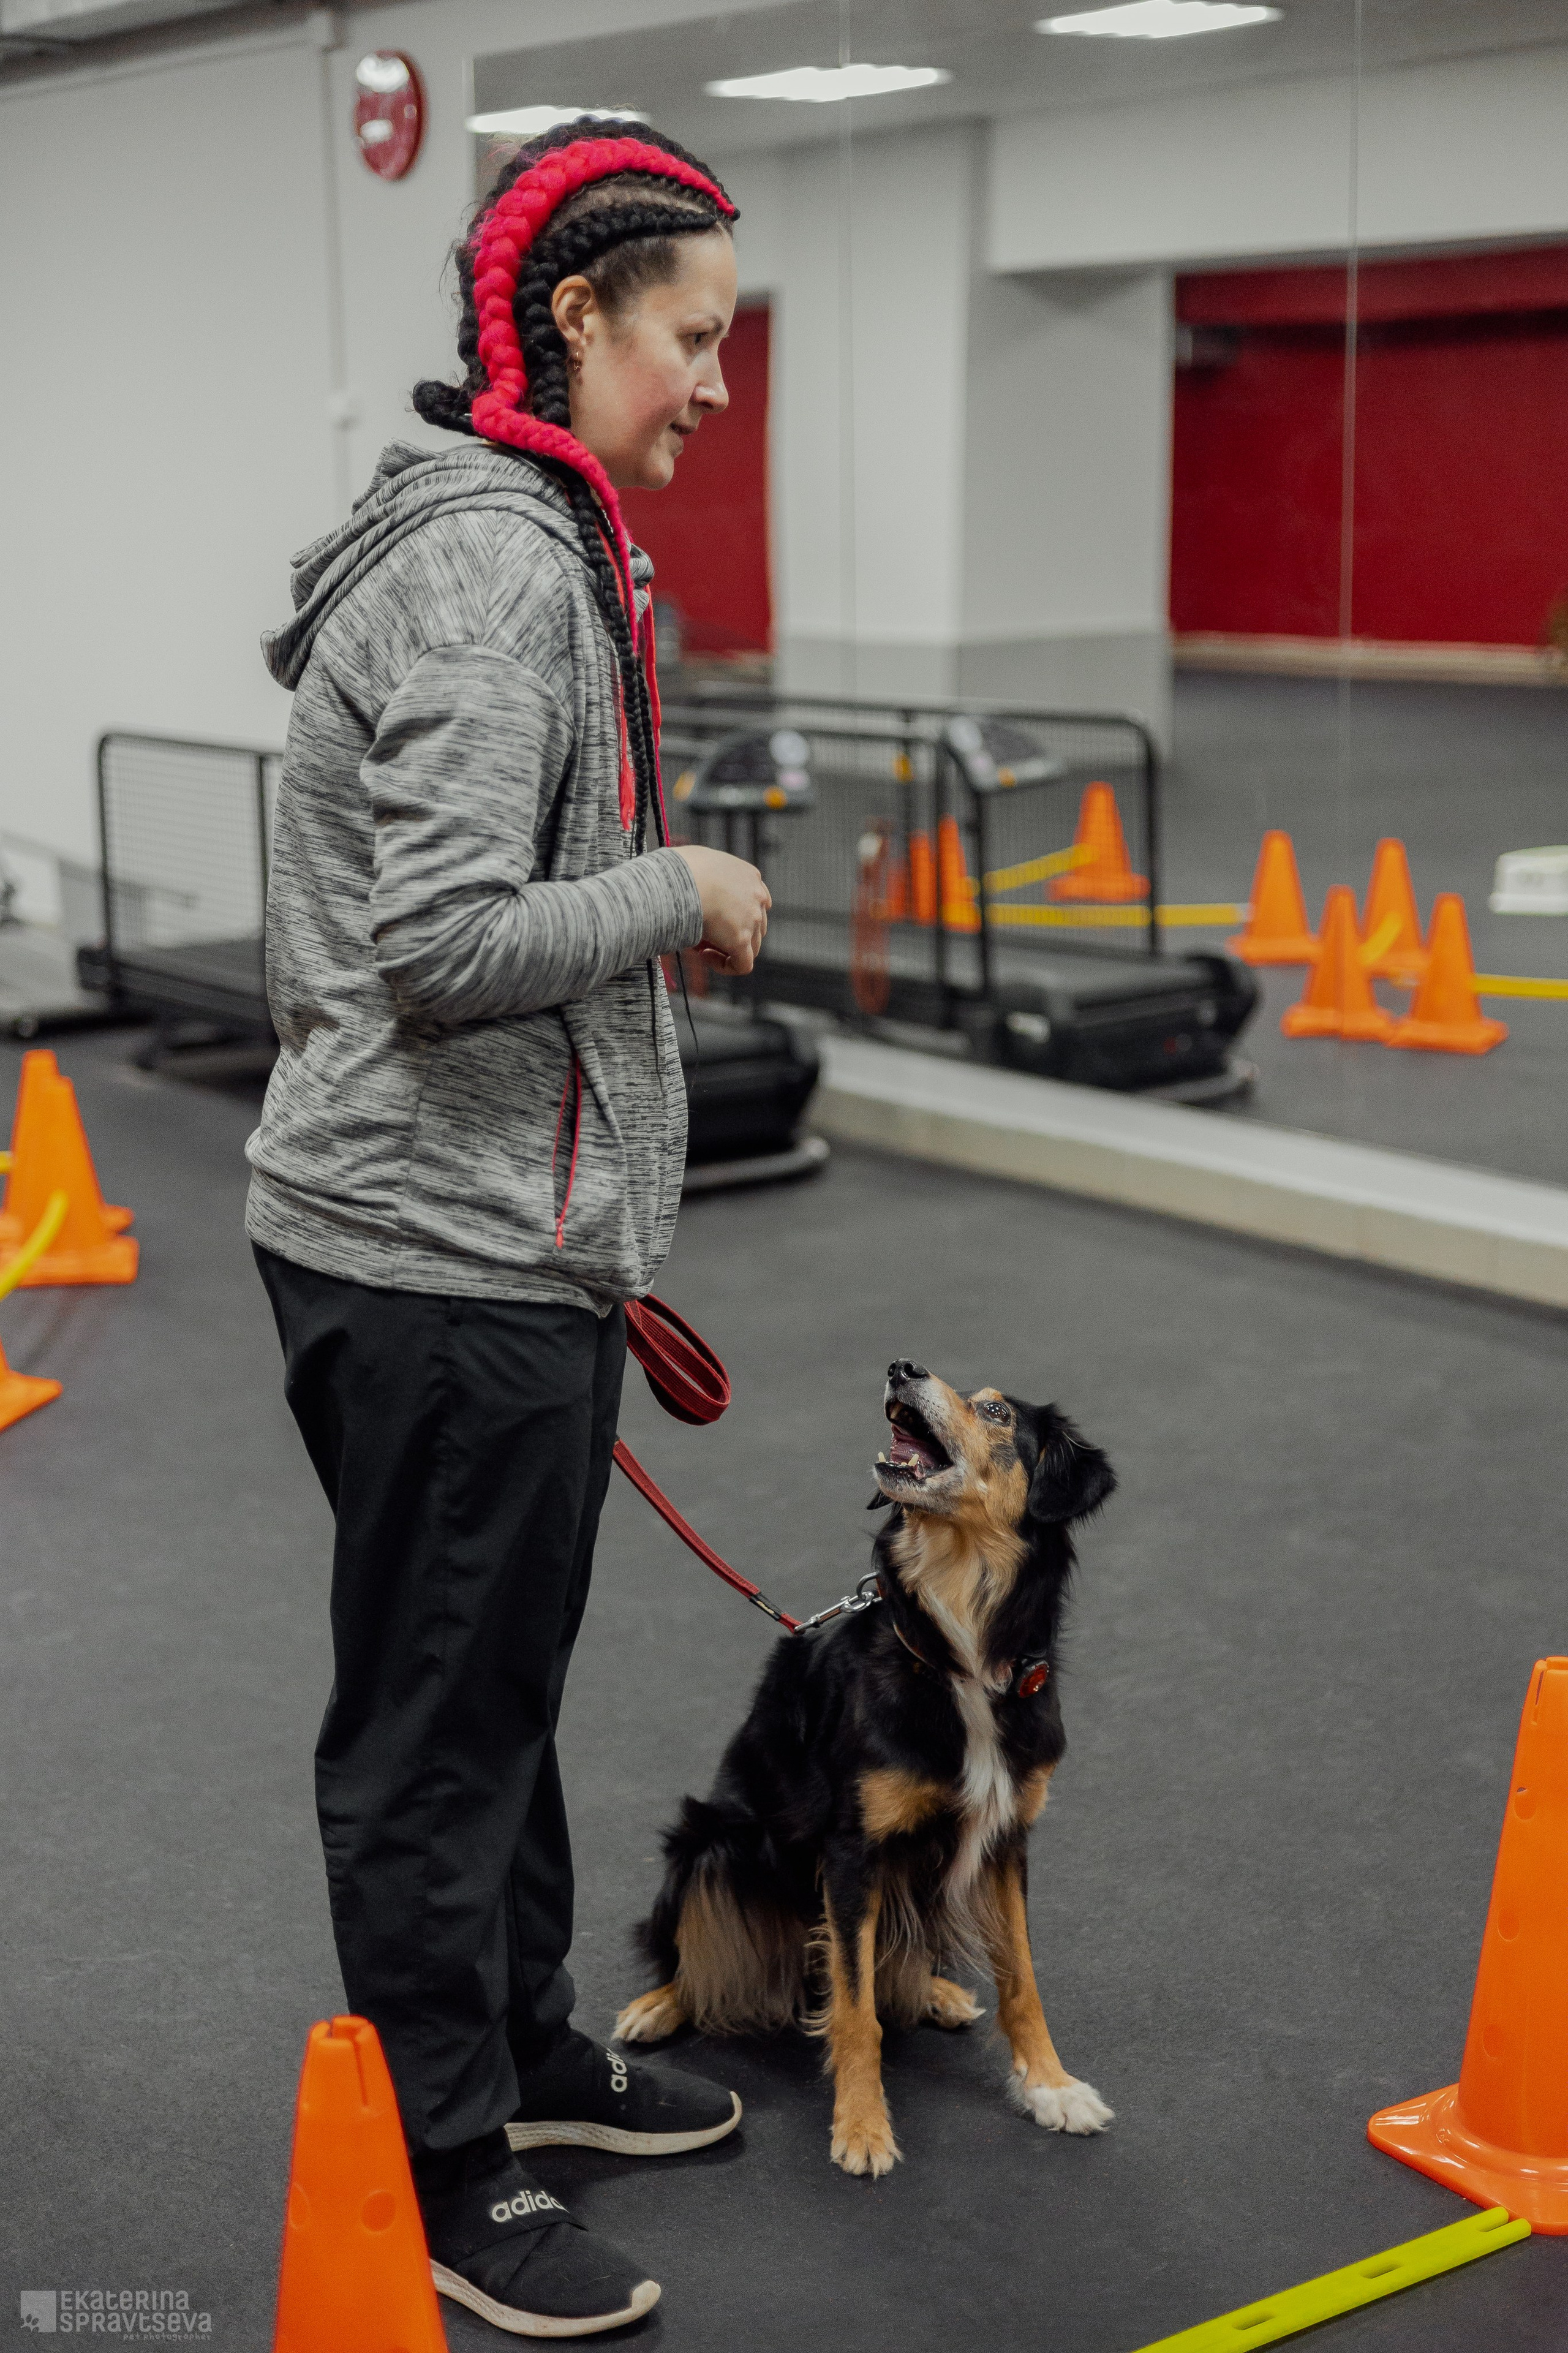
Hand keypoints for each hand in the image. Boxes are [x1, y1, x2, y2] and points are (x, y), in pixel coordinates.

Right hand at [674, 846, 770, 974]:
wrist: (682, 878)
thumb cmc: (680, 867)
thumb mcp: (698, 861)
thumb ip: (703, 874)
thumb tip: (689, 888)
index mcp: (748, 875)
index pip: (753, 900)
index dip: (734, 914)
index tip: (712, 917)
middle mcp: (756, 896)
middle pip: (754, 924)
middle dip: (731, 933)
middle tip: (703, 933)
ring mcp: (752, 919)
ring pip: (750, 946)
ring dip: (727, 949)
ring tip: (699, 944)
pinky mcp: (741, 940)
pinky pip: (742, 965)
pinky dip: (726, 966)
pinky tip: (705, 956)